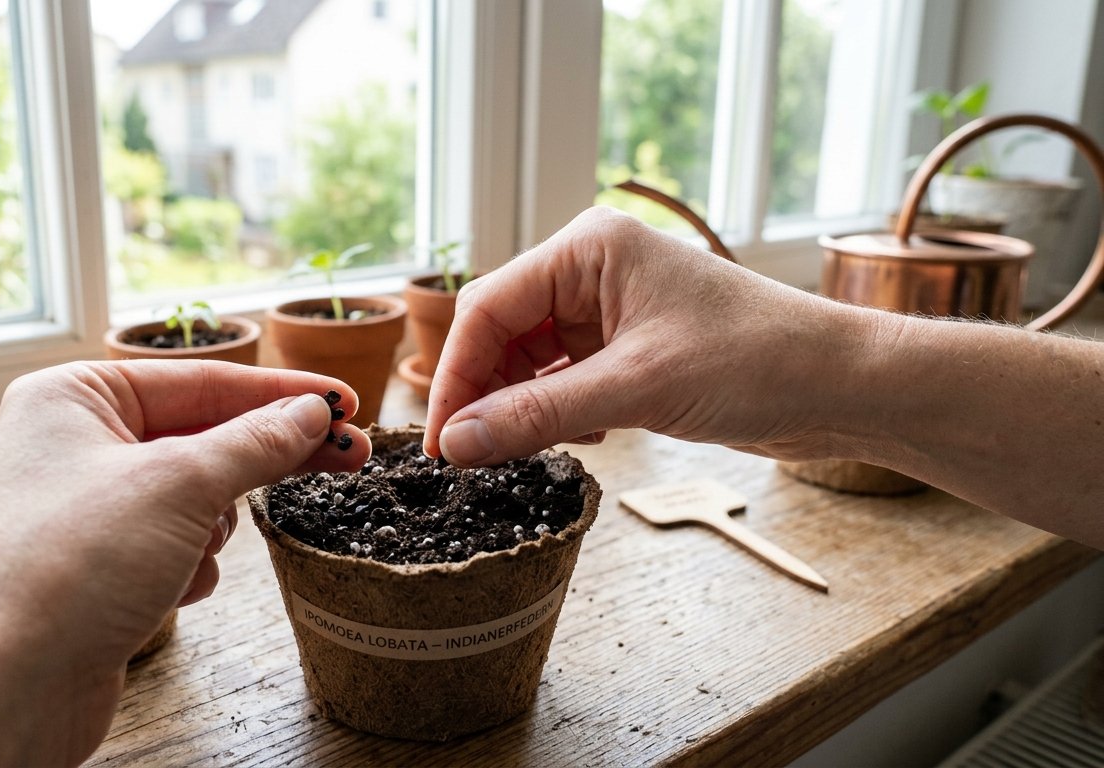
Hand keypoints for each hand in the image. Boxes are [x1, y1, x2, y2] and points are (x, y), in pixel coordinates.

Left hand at [0, 360, 370, 766]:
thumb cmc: (65, 569)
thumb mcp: (179, 485)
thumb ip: (254, 443)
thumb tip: (309, 414)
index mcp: (76, 396)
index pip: (204, 380)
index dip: (283, 394)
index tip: (346, 404)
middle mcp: (75, 444)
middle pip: (202, 436)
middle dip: (265, 459)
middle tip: (348, 456)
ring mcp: (86, 508)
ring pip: (193, 498)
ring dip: (210, 528)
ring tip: (192, 556)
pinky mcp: (97, 566)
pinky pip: (173, 546)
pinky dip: (187, 568)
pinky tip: (170, 592)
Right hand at [424, 206, 880, 464]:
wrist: (841, 386)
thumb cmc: (756, 361)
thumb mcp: (637, 389)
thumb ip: (538, 416)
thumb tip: (458, 443)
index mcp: (589, 249)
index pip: (490, 306)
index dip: (458, 374)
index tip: (442, 438)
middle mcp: (592, 271)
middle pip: (502, 332)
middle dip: (486, 393)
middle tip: (473, 456)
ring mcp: (610, 311)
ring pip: (528, 362)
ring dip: (522, 408)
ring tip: (528, 449)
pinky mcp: (628, 349)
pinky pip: (563, 380)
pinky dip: (556, 414)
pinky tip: (581, 439)